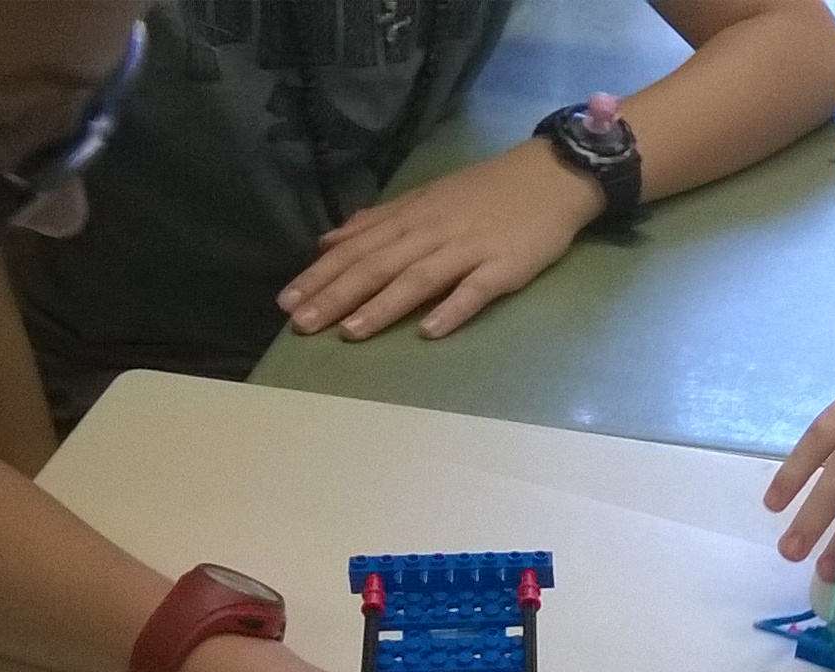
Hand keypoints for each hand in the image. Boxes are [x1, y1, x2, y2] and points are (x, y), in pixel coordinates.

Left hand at [277, 140, 604, 342]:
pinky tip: (429, 331)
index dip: (320, 275)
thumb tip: (327, 239)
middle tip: (302, 325)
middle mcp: (431, 232)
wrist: (549, 176)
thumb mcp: (424, 198)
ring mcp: (469, 249)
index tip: (285, 303)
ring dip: (382, 305)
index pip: (356, 249)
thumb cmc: (485, 192)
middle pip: (378, 265)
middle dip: (336, 295)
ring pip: (417, 278)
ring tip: (350, 332)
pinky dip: (451, 308)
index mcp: (410, 217)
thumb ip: (377, 222)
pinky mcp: (505, 266)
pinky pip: (475, 290)